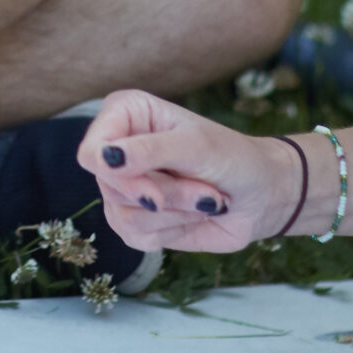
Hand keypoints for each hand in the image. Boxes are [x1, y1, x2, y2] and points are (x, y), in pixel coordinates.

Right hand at [77, 89, 294, 253]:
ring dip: (175, 213)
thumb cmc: (233, 158)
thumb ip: (148, 150)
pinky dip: (172, 230)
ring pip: (124, 215)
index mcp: (124, 115)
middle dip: (164, 195)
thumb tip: (104, 157)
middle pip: (110, 187)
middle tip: (202, 188)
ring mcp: (124, 186)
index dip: (117, 175)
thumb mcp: (196, 146)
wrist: (261, 196)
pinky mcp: (135, 219)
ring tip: (204, 198)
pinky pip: (133, 237)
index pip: (91, 152)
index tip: (153, 187)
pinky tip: (193, 215)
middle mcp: (117, 149)